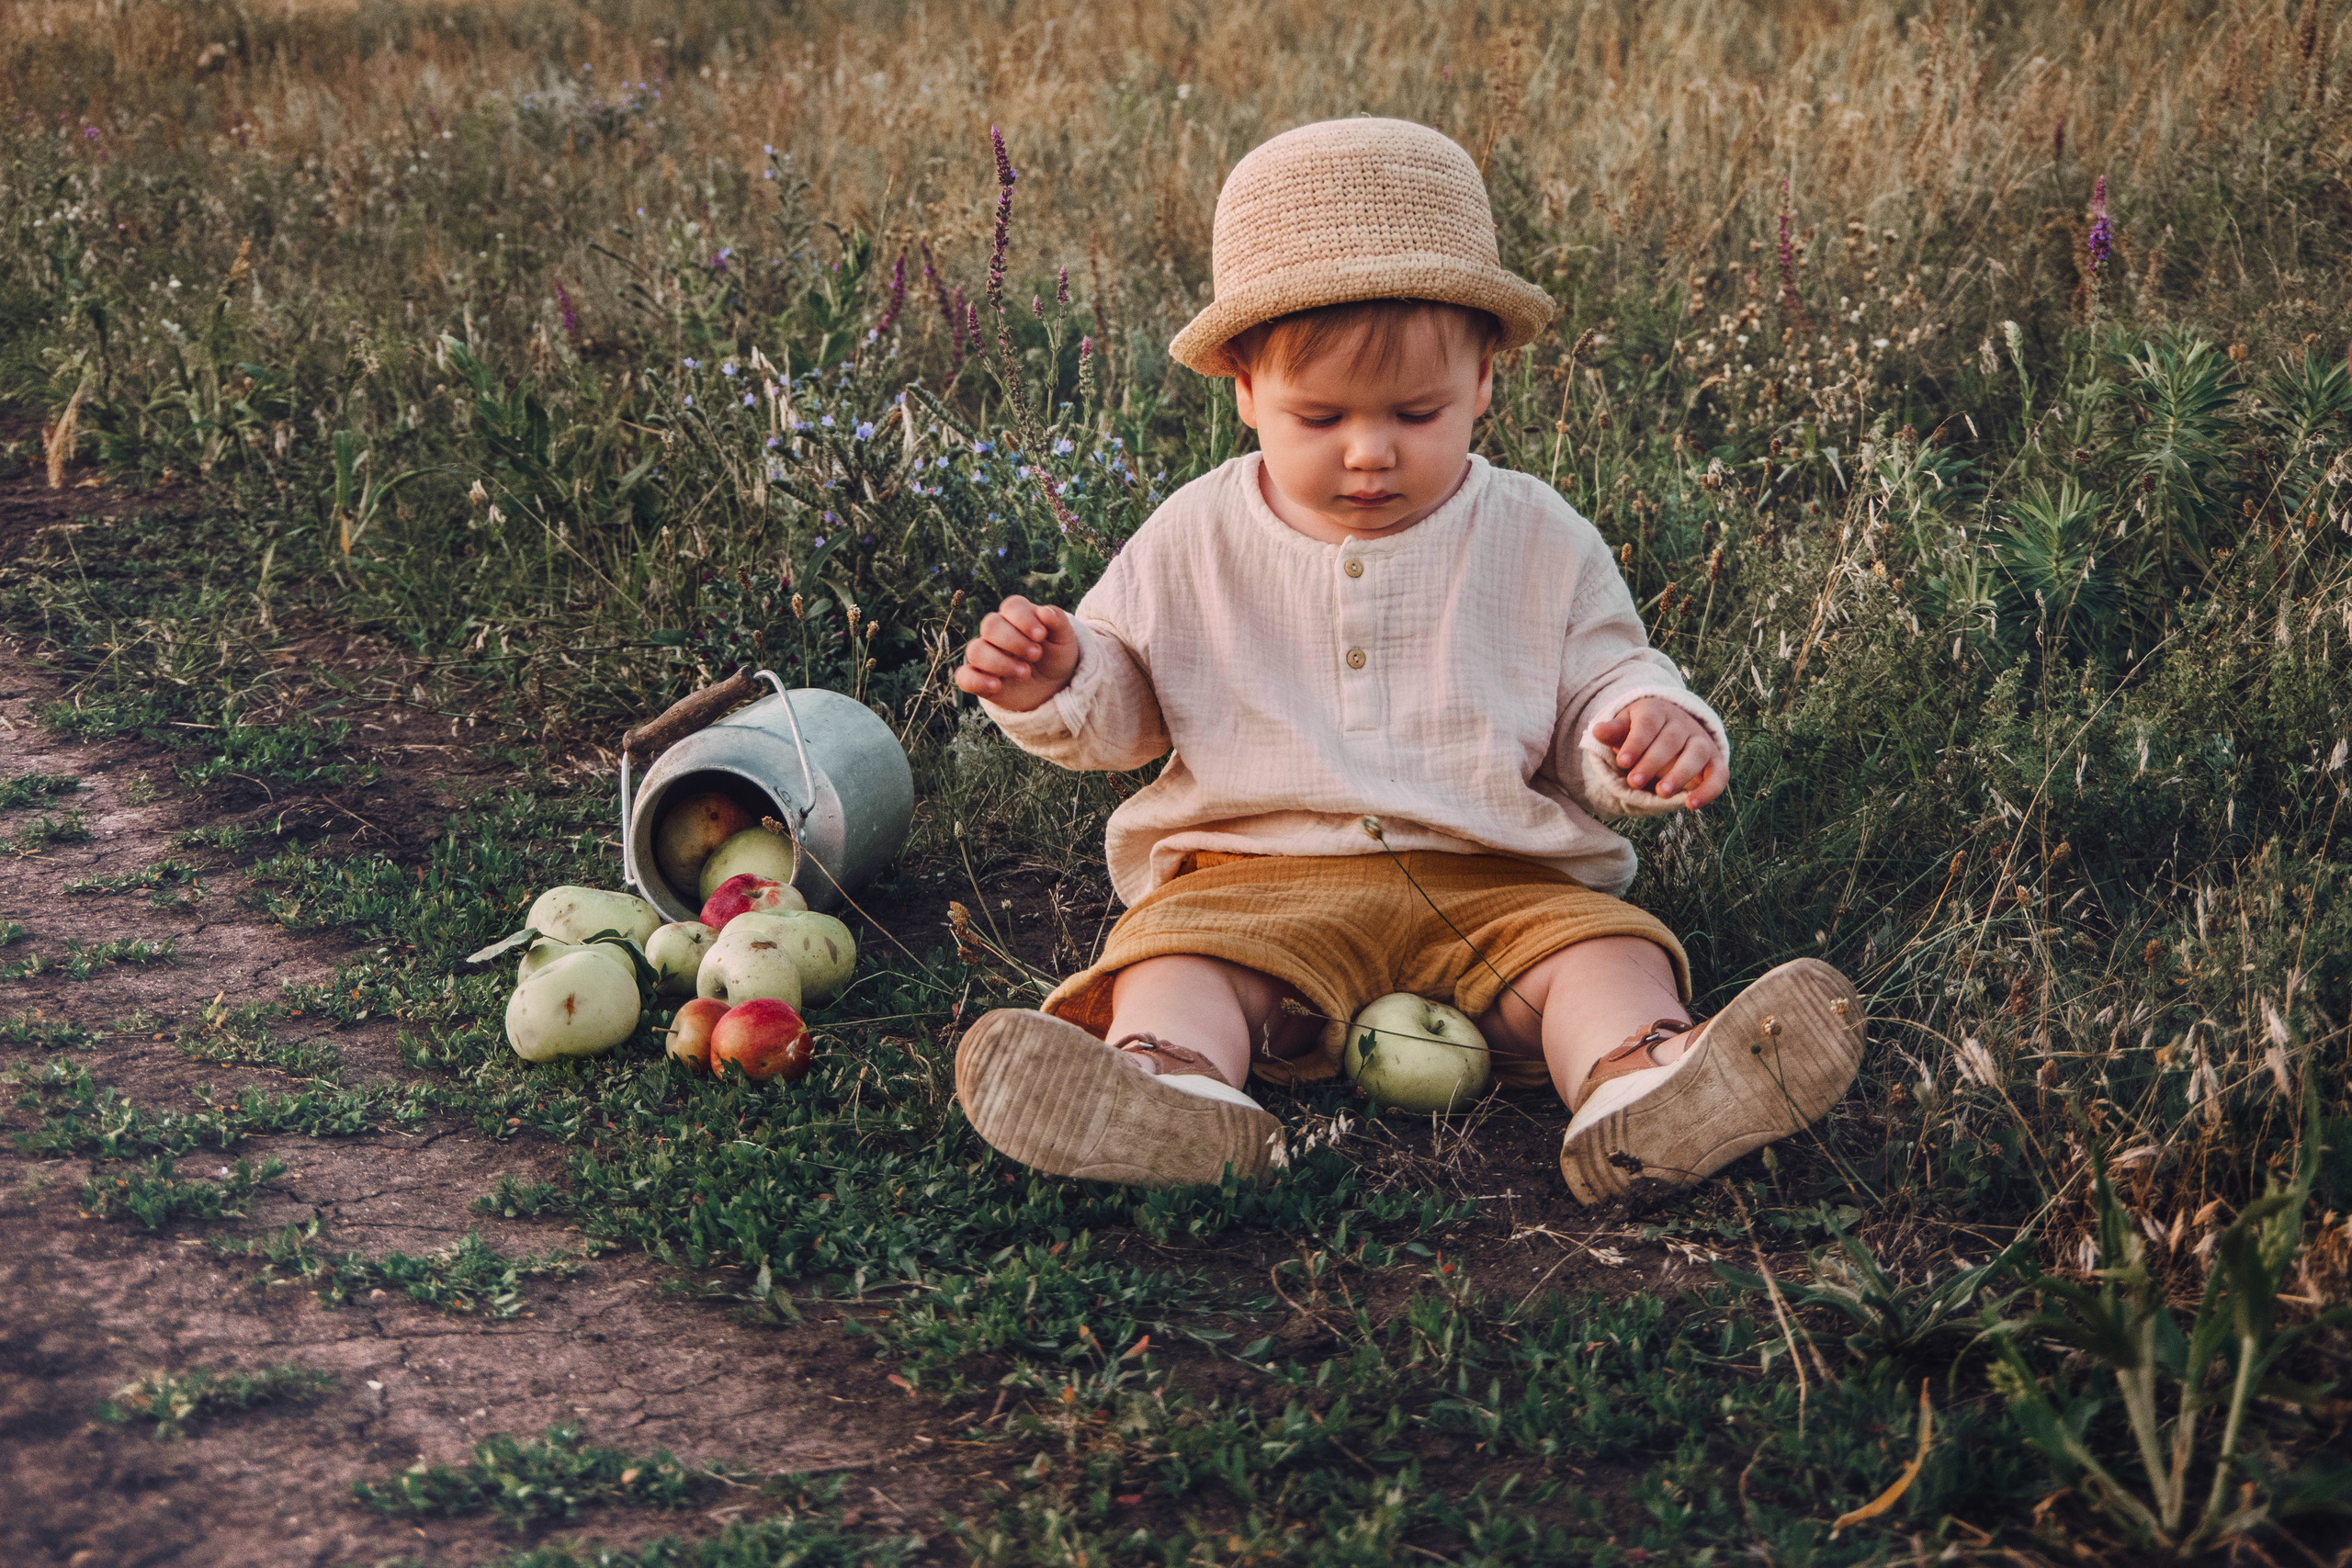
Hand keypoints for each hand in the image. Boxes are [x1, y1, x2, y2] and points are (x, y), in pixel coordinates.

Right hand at [953, 595, 1081, 712]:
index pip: (1011, 606)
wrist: (1054, 688)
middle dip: (1014, 641)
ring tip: (1025, 673)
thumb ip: (1057, 622)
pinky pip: (964, 677)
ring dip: (999, 662)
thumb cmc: (1056, 657)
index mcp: (1018, 617)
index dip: (1024, 618)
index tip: (1041, 636)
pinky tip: (997, 685)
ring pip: (975, 650)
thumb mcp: (1064, 640)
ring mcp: (986, 655)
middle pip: (990, 625)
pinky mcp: (979, 679)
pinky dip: (977, 680)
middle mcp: (997, 633)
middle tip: (1037, 655)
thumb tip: (1044, 611)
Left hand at [1591, 698, 1726, 808]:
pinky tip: (1691, 805)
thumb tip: (1597, 730)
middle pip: (1671, 740)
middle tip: (1634, 782)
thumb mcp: (1626, 728)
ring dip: (1680, 774)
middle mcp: (1683, 724)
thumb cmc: (1643, 732)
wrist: (1673, 729)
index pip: (1648, 723)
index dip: (1636, 742)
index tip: (1621, 762)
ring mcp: (1702, 742)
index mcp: (1658, 712)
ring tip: (1661, 793)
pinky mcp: (1716, 761)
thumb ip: (1614, 732)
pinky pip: (1719, 774)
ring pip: (1696, 754)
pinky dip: (1709, 790)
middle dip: (1652, 762)